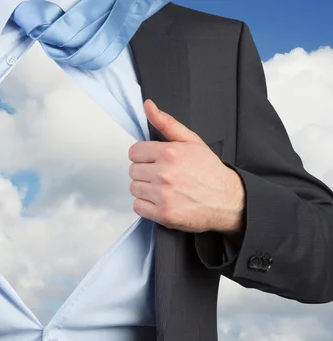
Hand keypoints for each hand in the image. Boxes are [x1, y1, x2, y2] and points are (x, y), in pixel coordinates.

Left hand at [128, 99, 244, 233]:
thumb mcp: (191, 141)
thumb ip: (166, 123)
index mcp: (170, 153)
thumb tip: (148, 105)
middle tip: (162, 175)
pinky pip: (138, 207)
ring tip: (163, 188)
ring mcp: (163, 195)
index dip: (144, 156)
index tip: (155, 161)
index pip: (134, 152)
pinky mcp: (163, 214)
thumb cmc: (210, 171)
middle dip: (145, 172)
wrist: (228, 200)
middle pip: (133, 171)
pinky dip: (146, 205)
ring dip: (145, 189)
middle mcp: (165, 174)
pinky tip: (161, 201)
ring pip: (134, 188)